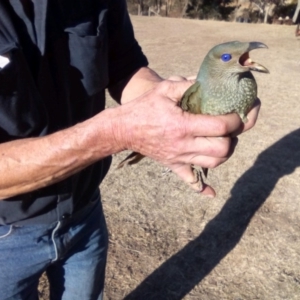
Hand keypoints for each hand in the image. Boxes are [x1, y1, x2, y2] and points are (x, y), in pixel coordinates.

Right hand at [112, 79, 260, 195]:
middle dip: (234, 137)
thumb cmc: (143, 108)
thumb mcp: (164, 90)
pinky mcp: (173, 165)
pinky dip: (202, 188)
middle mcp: (184, 145)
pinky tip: (211, 192)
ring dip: (225, 153)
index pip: (221, 126)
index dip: (236, 119)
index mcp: (183, 125)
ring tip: (225, 141)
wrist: (123, 129)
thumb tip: (208, 83)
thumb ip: (187, 85)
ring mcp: (179, 158)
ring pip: (213, 164)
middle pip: (222, 149)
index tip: (239, 112)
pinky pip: (190, 181)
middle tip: (233, 127)